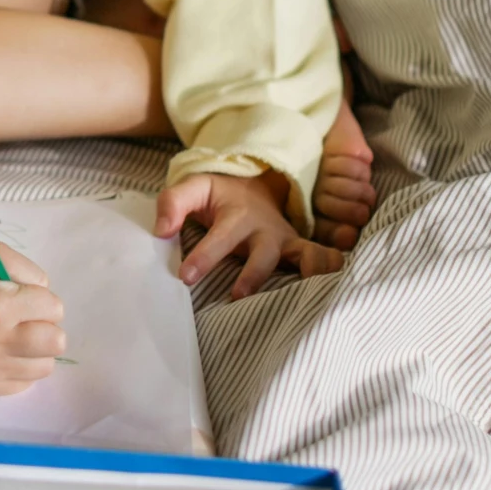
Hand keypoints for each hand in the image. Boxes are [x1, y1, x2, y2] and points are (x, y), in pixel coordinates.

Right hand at [0, 231, 65, 396]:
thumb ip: (28, 271)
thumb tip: (50, 306)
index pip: (54, 308)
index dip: (40, 299)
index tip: (22, 297)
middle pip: (56, 341)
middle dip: (45, 326)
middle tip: (24, 320)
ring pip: (45, 366)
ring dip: (35, 350)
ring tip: (13, 336)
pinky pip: (26, 382)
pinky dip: (20, 366)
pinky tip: (1, 352)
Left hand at [155, 168, 344, 299]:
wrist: (254, 188)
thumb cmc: (218, 196)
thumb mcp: (194, 188)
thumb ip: (172, 204)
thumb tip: (162, 232)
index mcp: (237, 215)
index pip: (220, 238)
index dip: (204, 257)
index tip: (186, 276)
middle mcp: (265, 229)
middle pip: (263, 254)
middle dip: (252, 275)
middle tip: (236, 297)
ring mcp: (286, 241)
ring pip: (303, 257)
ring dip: (303, 277)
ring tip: (296, 302)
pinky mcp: (300, 250)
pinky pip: (322, 259)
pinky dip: (328, 272)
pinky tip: (325, 293)